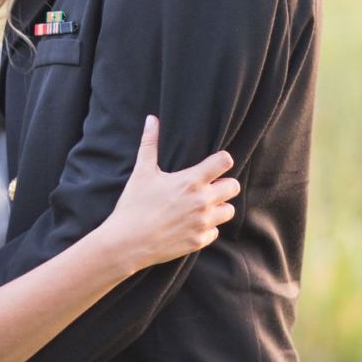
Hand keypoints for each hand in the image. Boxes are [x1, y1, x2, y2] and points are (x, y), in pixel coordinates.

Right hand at [102, 116, 238, 269]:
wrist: (127, 242)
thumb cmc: (133, 204)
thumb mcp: (142, 171)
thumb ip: (150, 143)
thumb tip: (151, 119)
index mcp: (191, 181)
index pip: (224, 162)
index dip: (221, 160)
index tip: (214, 163)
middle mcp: (202, 202)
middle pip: (233, 186)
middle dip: (223, 184)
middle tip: (208, 186)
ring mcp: (203, 223)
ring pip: (229, 211)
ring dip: (218, 207)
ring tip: (200, 206)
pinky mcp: (200, 241)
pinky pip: (215, 231)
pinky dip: (207, 227)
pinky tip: (190, 224)